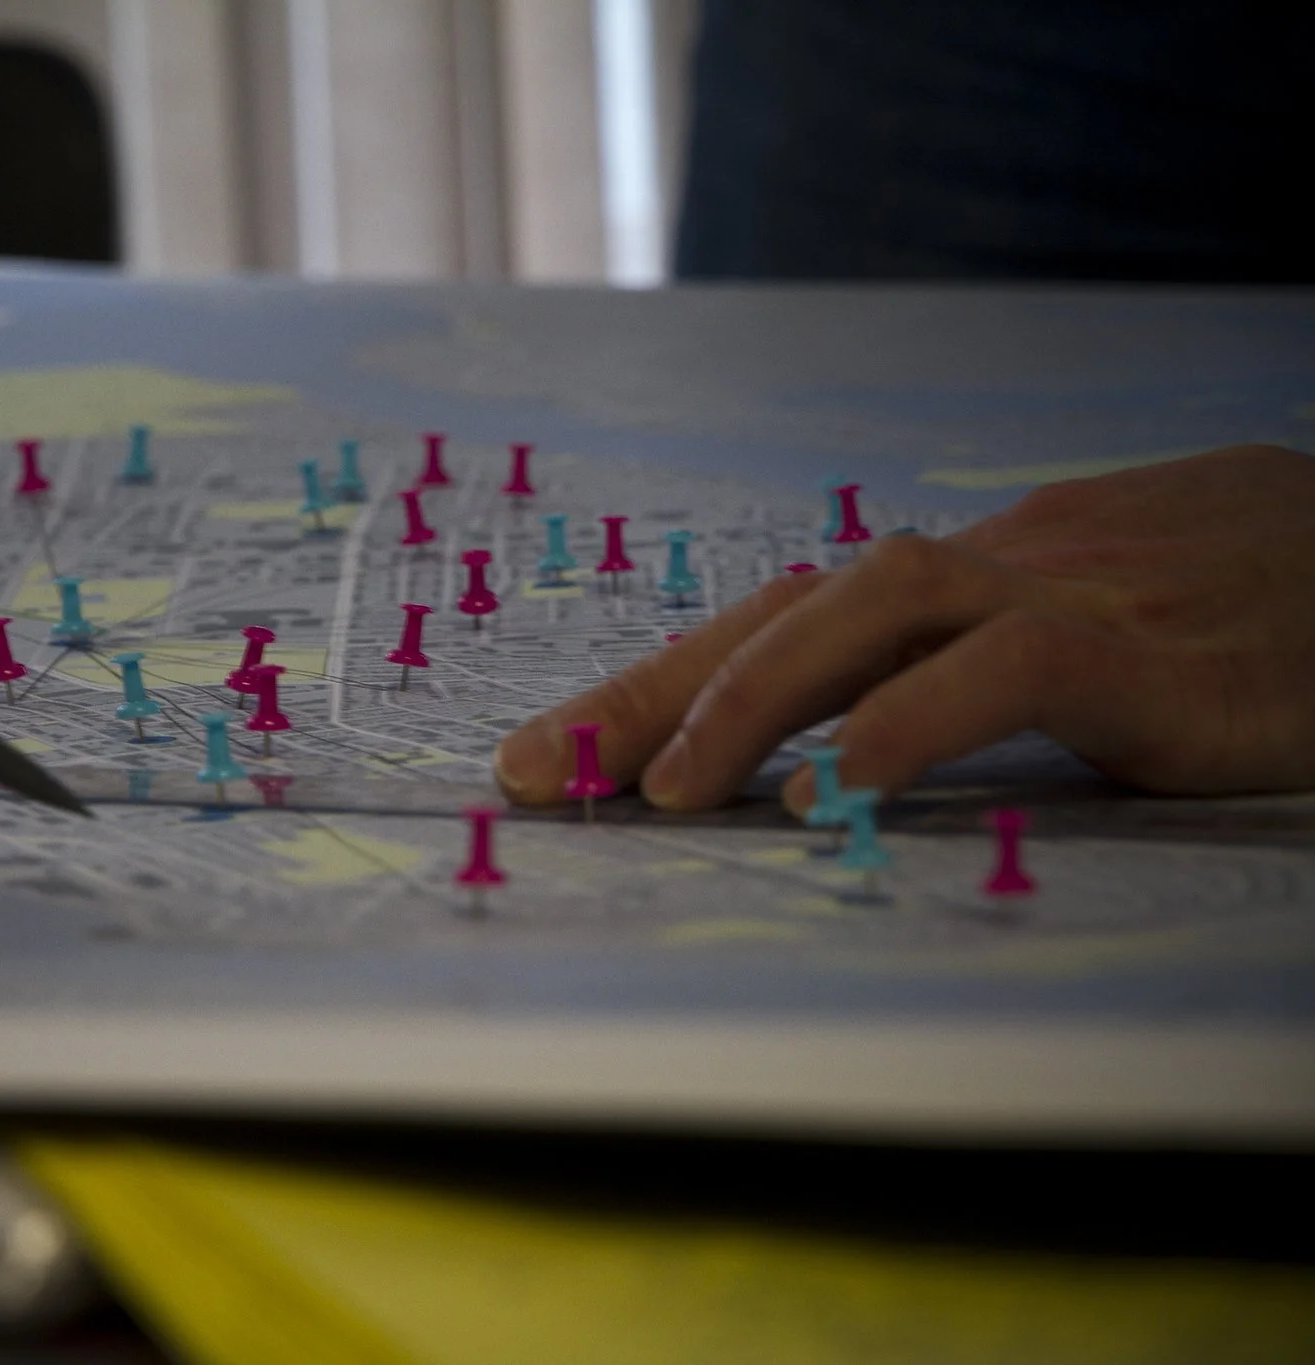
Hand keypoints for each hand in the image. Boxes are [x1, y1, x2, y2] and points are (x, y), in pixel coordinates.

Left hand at [495, 445, 1314, 814]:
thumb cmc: (1239, 611)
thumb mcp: (1082, 639)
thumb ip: (962, 675)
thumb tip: (846, 746)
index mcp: (960, 576)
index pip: (777, 620)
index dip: (654, 682)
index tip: (547, 753)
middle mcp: (984, 569)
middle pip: (781, 611)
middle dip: (646, 691)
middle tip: (536, 774)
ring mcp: (1063, 593)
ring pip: (866, 610)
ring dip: (746, 699)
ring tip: (658, 792)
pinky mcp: (1141, 650)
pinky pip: (1003, 666)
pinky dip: (911, 721)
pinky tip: (841, 790)